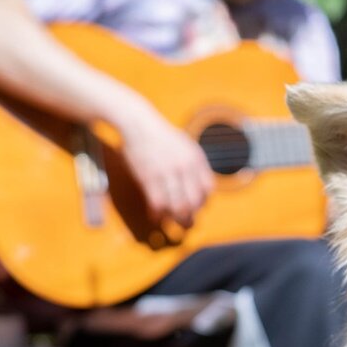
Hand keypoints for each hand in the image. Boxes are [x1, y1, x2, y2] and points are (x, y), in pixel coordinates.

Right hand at [118, 108, 215, 228]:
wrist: (138, 123)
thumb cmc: (162, 136)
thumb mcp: (186, 146)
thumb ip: (195, 166)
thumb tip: (203, 189)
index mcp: (196, 159)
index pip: (208, 189)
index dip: (204, 202)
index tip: (197, 206)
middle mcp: (184, 167)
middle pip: (194, 202)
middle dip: (192, 216)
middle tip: (187, 223)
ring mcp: (167, 173)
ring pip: (177, 207)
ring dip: (176, 219)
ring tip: (173, 223)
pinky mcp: (149, 178)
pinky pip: (158, 204)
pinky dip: (158, 214)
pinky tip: (156, 216)